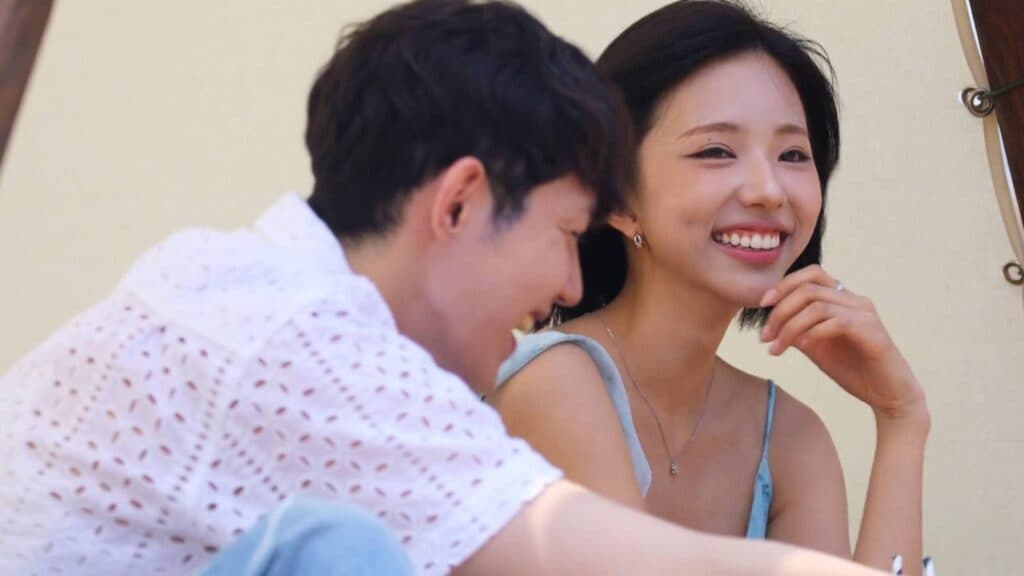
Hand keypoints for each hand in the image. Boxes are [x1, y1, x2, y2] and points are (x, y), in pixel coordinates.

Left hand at [759, 266, 927, 425]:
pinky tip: (803, 347)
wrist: (888, 395)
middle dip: (780, 310)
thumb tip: (770, 324)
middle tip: (764, 336)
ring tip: (776, 348)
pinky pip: (836, 322)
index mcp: (842, 299)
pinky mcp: (872, 331)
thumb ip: (797, 331)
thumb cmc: (853, 369)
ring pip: (818, 305)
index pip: (811, 275)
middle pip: (809, 288)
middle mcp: (855, 300)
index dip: (783, 285)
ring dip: (790, 326)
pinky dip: (813, 333)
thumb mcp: (816, 347)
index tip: (762, 305)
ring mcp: (865, 314)